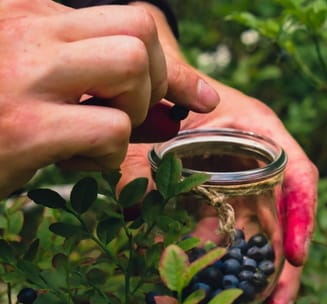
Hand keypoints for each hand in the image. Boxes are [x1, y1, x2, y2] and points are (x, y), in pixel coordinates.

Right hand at [0, 0, 218, 197]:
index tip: (192, 97)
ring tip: (97, 132)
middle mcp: (25, 32)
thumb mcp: (39, 77)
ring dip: (133, 112)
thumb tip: (197, 97)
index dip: (167, 65)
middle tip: (125, 114)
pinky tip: (74, 161)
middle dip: (154, 81)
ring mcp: (23, 76)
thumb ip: (98, 71)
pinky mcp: (24, 127)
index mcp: (27, 14)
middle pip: (139, 30)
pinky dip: (109, 155)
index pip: (128, 20)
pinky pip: (112, 129)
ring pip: (131, 65)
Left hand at [120, 2, 317, 303]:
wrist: (159, 86)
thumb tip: (142, 223)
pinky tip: (233, 292)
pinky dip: (241, 262)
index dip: (302, 215)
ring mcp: (252, 182)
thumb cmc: (167, 98)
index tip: (296, 256)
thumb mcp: (165, 130)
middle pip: (289, 216)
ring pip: (269, 231)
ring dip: (270, 274)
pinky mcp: (233, 198)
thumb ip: (154, 170)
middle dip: (289, 267)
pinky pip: (244, 232)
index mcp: (263, 133)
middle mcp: (266, 161)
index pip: (299, 173)